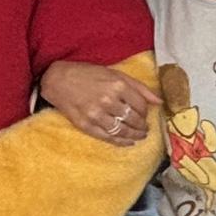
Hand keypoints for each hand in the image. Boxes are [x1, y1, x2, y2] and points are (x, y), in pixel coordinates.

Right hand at [38, 61, 159, 146]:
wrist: (56, 80)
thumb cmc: (86, 73)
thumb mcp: (114, 73)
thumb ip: (138, 87)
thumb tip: (159, 101)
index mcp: (117, 85)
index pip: (141, 106)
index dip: (146, 112)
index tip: (145, 114)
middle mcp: (108, 100)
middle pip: (134, 120)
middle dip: (142, 126)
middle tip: (145, 128)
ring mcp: (96, 114)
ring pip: (123, 131)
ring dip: (134, 136)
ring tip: (139, 136)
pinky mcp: (86, 125)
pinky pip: (108, 137)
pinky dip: (120, 142)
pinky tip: (127, 142)